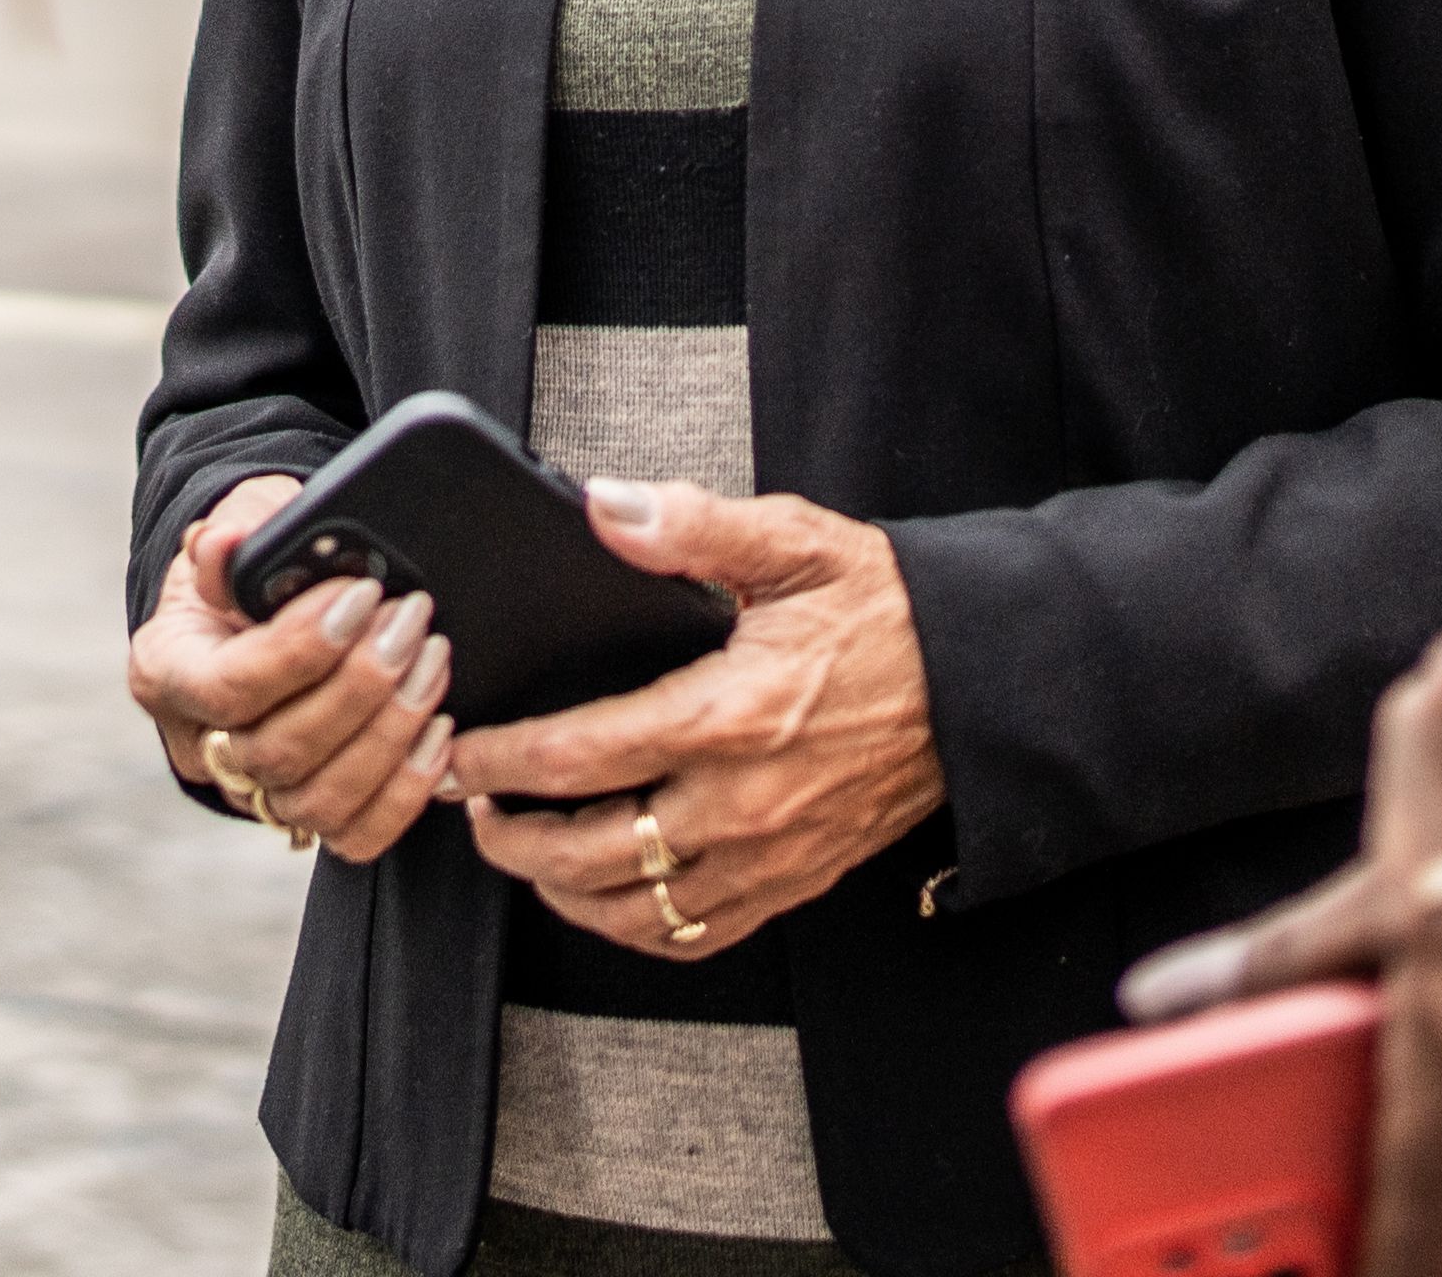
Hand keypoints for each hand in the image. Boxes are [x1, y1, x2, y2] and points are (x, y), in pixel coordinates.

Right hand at [127, 474, 452, 862]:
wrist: (269, 608)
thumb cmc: (260, 563)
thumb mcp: (245, 523)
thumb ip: (241, 526)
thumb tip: (229, 543)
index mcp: (166, 671)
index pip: (228, 687)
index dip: (299, 649)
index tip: (362, 594)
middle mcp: (201, 745)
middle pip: (277, 751)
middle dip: (358, 686)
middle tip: (412, 618)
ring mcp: (253, 792)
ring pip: (316, 803)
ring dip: (388, 734)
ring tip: (432, 660)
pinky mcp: (308, 817)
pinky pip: (356, 835)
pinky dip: (405, 792)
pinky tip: (437, 730)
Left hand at [447, 478, 940, 953]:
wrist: (980, 683)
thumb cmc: (887, 609)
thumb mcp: (794, 542)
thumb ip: (691, 526)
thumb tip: (604, 506)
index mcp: (730, 714)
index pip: (580, 755)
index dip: (501, 760)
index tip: (460, 751)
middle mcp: (742, 802)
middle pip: (589, 851)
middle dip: (510, 838)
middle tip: (471, 807)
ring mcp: (770, 855)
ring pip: (634, 911)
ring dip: (562, 891)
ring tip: (524, 855)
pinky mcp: (795, 882)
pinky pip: (696, 935)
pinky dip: (635, 928)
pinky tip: (607, 896)